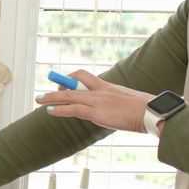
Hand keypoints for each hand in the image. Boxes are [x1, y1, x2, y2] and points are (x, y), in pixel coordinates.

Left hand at [35, 70, 150, 132]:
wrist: (149, 112)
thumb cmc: (144, 109)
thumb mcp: (129, 101)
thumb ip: (117, 102)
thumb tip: (115, 109)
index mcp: (107, 86)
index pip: (85, 76)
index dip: (72, 77)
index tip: (64, 82)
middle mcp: (99, 91)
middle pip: (72, 84)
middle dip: (56, 87)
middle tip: (45, 92)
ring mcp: (96, 101)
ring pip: (68, 96)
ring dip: (51, 98)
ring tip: (39, 99)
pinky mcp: (96, 113)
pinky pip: (73, 109)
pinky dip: (59, 109)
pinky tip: (50, 111)